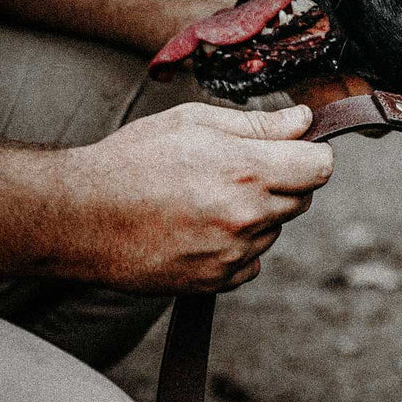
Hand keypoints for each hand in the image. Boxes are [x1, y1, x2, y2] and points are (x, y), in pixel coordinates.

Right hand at [52, 103, 331, 293]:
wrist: (80, 216)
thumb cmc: (133, 159)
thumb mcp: (195, 121)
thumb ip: (258, 123)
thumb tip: (303, 120)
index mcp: (247, 171)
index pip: (321, 167)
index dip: (311, 153)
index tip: (294, 149)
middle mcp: (247, 216)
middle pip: (302, 198)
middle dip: (284, 180)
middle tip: (240, 169)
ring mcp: (232, 254)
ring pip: (275, 229)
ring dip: (259, 214)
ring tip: (210, 198)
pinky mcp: (215, 281)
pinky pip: (252, 262)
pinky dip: (239, 247)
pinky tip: (204, 228)